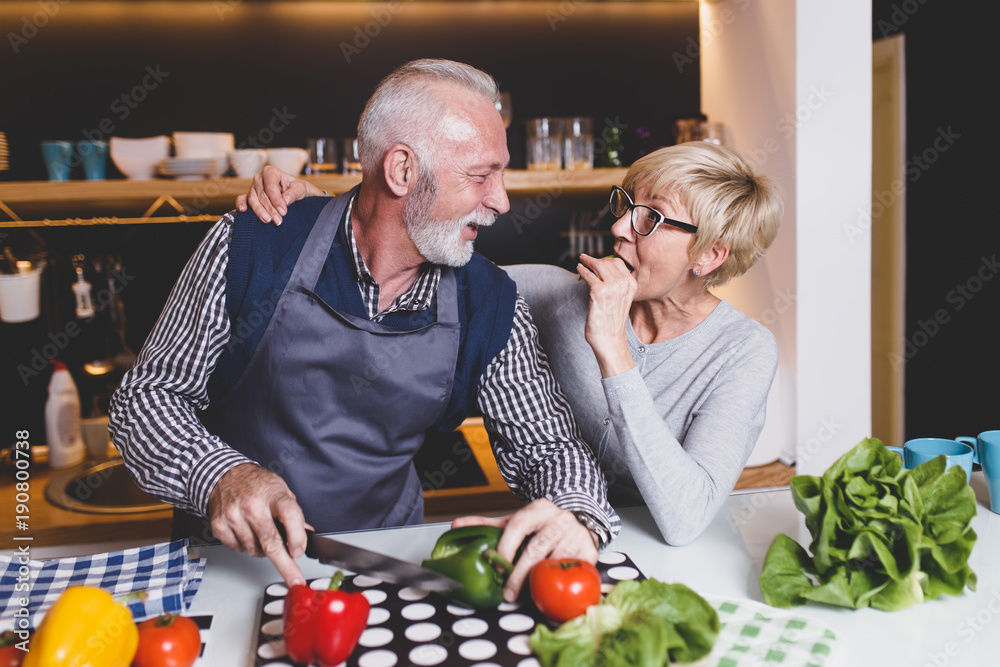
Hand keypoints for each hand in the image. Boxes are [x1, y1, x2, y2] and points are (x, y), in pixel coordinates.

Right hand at [207, 462, 309, 586]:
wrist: (223, 475)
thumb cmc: (255, 484)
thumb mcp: (280, 491)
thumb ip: (293, 513)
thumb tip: (306, 534)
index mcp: (273, 495)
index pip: (290, 516)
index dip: (297, 537)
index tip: (299, 552)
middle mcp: (253, 506)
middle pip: (272, 542)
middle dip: (286, 565)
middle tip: (295, 579)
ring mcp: (234, 516)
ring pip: (255, 550)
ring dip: (263, 550)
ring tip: (261, 533)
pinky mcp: (220, 526)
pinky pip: (239, 549)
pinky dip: (246, 546)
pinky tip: (247, 532)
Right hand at [234, 165, 323, 224]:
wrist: (294, 192)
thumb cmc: (296, 188)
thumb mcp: (300, 188)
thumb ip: (293, 193)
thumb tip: (285, 201)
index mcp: (270, 172)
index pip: (270, 187)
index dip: (276, 200)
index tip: (283, 211)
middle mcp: (259, 178)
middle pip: (262, 195)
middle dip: (270, 209)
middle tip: (278, 220)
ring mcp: (253, 187)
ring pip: (253, 200)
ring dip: (260, 211)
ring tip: (268, 221)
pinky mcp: (250, 196)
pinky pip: (242, 199)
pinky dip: (241, 204)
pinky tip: (242, 210)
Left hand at [451, 498, 598, 602]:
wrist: (578, 519)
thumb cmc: (542, 524)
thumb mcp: (516, 520)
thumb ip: (488, 525)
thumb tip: (457, 525)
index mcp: (538, 509)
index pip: (517, 524)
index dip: (506, 546)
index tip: (497, 566)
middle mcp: (559, 519)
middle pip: (536, 548)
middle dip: (520, 574)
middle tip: (509, 592)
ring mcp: (576, 534)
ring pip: (555, 562)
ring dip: (539, 581)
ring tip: (528, 593)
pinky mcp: (589, 551)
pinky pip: (573, 572)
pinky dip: (561, 583)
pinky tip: (551, 589)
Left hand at [576, 253, 636, 377]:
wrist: (610, 340)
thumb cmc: (613, 321)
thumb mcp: (622, 299)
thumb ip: (617, 284)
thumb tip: (603, 269)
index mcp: (632, 284)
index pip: (618, 263)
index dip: (606, 260)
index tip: (598, 260)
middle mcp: (624, 284)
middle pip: (607, 262)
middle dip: (595, 260)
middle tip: (586, 259)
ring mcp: (611, 287)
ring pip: (598, 265)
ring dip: (587, 262)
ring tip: (581, 261)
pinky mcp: (598, 292)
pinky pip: (588, 275)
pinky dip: (582, 270)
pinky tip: (579, 269)